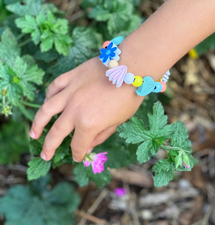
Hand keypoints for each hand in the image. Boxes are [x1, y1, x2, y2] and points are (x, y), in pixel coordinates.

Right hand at [30, 57, 144, 161]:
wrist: (131, 68)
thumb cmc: (129, 97)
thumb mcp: (119, 122)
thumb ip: (101, 136)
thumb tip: (88, 146)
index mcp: (89, 124)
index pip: (78, 145)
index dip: (78, 154)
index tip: (77, 157)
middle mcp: (75, 111)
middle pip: (56, 133)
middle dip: (49, 147)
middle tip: (45, 155)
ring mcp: (70, 93)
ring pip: (46, 110)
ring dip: (37, 124)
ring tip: (33, 133)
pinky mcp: (71, 78)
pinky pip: (54, 87)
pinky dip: (49, 96)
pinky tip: (47, 102)